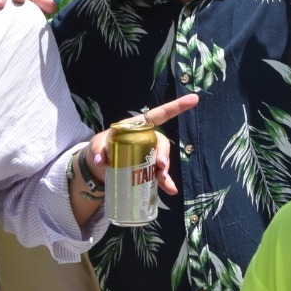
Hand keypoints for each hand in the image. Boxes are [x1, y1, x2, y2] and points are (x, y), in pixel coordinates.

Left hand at [81, 94, 200, 195]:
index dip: (176, 107)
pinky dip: (165, 183)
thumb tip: (101, 160)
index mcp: (137, 127)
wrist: (97, 167)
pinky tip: (170, 191)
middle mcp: (146, 139)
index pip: (159, 114)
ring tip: (163, 180)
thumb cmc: (100, 148)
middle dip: (164, 153)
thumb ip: (98, 150)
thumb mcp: (96, 145)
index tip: (194, 100)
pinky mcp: (147, 170)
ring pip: (161, 160)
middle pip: (161, 142)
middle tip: (161, 165)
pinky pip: (159, 176)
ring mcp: (148, 156)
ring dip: (164, 170)